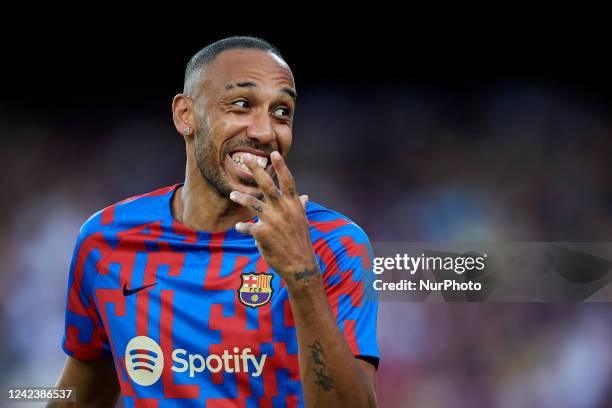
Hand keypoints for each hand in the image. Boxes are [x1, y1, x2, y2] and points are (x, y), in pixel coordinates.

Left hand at [229, 151, 318, 283]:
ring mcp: (273, 221)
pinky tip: (239, 228)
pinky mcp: (262, 234)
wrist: (300, 265)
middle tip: (246, 157)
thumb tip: (305, 196)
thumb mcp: (303, 222)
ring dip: (241, 197)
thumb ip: (301, 207)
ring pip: (252, 203)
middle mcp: (283, 209)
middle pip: (267, 185)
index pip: (287, 181)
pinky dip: (243, 228)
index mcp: (294, 205)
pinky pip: (248, 227)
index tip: (274, 153)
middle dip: (256, 169)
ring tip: (232, 194)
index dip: (281, 166)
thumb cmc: (301, 243)